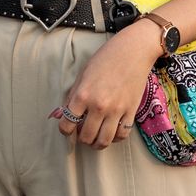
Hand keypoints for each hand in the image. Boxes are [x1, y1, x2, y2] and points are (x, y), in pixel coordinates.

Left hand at [53, 22, 158, 149]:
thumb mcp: (83, 75)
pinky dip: (116, 138)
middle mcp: (99, 106)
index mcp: (83, 95)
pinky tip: (112, 133)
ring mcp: (116, 110)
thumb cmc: (105, 59)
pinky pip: (122, 134)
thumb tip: (63, 114)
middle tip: (83, 134)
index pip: (67, 125)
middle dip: (82, 139)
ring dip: (97, 144)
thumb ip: (73, 96)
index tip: (68, 129)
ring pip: (104, 141)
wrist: (133, 51)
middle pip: (86, 137)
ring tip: (96, 140)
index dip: (65, 131)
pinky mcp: (131, 111)